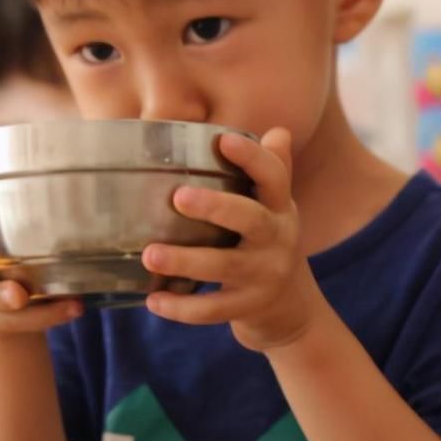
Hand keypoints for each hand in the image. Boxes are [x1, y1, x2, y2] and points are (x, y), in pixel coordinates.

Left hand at [140, 128, 325, 351]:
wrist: (291, 309)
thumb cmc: (267, 242)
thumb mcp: (274, 209)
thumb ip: (271, 171)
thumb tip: (278, 130)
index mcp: (279, 208)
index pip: (274, 177)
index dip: (252, 157)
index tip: (223, 139)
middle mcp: (277, 239)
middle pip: (251, 220)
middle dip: (216, 207)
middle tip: (177, 197)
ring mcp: (264, 276)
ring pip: (225, 267)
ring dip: (185, 261)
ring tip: (149, 255)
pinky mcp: (248, 307)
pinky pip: (214, 309)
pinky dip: (182, 309)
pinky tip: (152, 301)